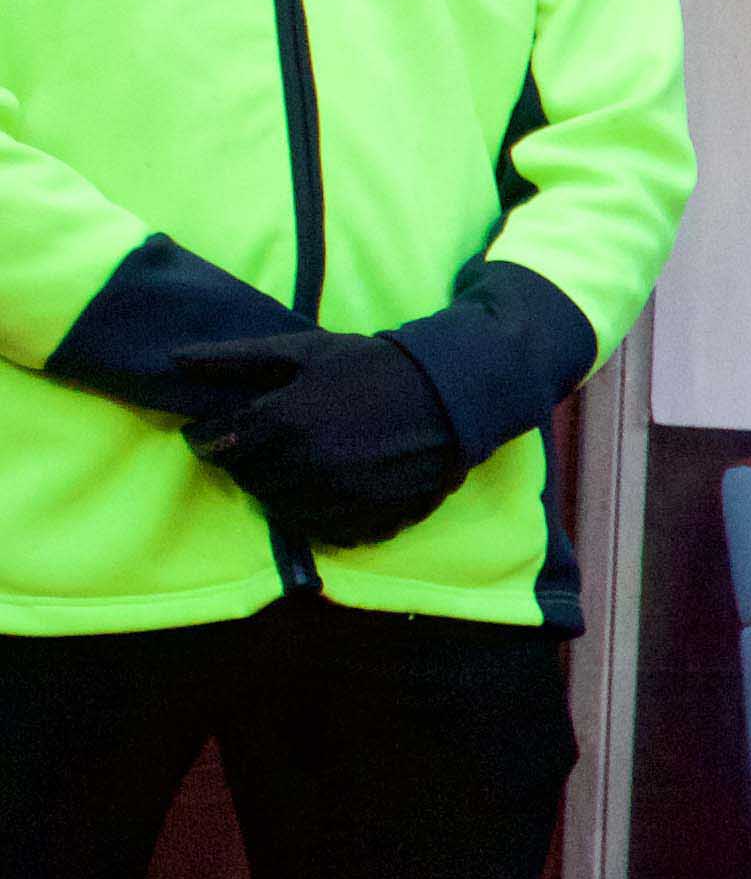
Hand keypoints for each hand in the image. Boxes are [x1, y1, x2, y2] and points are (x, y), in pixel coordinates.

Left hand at [172, 329, 465, 549]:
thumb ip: (235, 359)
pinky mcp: (366, 521)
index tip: (212, 430)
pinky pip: (318, 529)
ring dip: (276, 487)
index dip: (207, 437)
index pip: (217, 445)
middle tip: (261, 442)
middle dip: (244, 460)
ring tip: (293, 462)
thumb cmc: (370, 366)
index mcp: (284, 421)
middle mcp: (307, 467)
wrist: (448, 395)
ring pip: (279, 507)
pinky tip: (323, 486)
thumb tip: (175, 359)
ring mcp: (338, 499)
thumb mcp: (303, 349)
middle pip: (246, 479)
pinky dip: (311, 511)